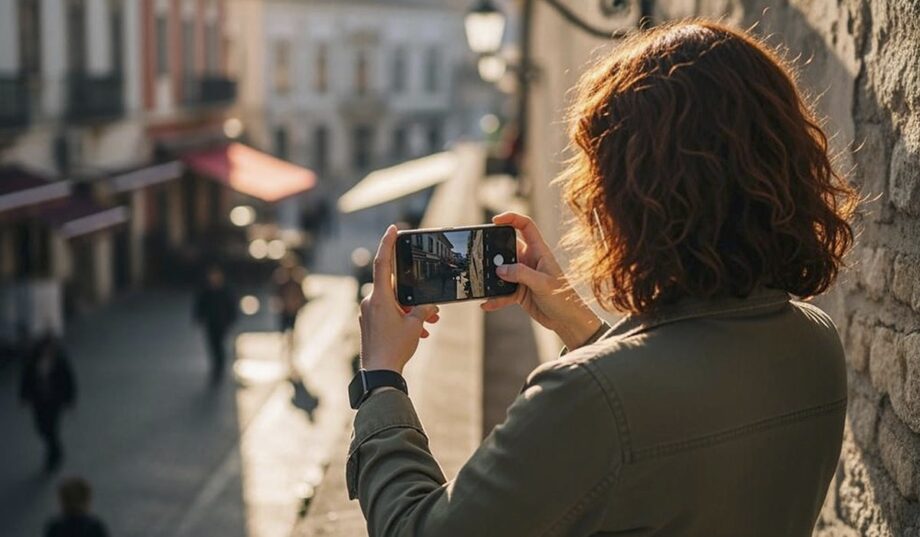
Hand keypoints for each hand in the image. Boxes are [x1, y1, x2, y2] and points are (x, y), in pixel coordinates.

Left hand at [359, 225, 439, 373]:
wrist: (379, 374)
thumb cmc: (395, 348)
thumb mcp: (414, 325)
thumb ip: (423, 310)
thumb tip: (429, 306)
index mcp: (379, 297)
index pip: (382, 263)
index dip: (387, 244)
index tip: (393, 229)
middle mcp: (370, 302)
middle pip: (394, 287)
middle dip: (413, 293)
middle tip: (430, 305)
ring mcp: (368, 313)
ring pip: (394, 302)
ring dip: (411, 309)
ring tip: (428, 322)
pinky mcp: (369, 324)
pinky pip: (388, 314)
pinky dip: (403, 318)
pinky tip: (419, 331)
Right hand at [481, 212, 601, 349]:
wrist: (567, 321)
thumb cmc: (563, 298)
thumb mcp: (543, 283)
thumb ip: (521, 274)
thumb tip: (499, 270)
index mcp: (539, 251)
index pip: (525, 226)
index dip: (511, 218)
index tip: (494, 220)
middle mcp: (530, 261)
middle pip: (507, 248)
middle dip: (494, 252)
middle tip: (482, 258)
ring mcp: (523, 276)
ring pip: (502, 271)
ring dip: (492, 277)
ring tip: (482, 282)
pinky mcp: (519, 292)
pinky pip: (502, 292)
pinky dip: (495, 298)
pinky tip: (487, 304)